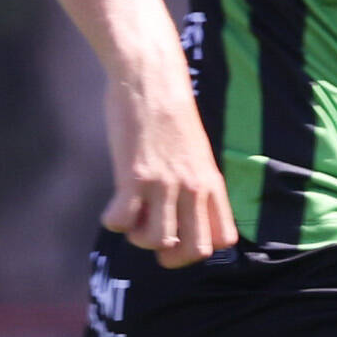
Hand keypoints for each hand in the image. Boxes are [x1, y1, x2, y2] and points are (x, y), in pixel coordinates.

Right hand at [100, 69, 235, 266]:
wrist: (152, 81)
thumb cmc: (169, 116)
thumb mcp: (195, 153)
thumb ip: (194, 183)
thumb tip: (183, 214)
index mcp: (211, 184)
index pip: (224, 239)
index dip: (201, 247)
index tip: (181, 236)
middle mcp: (193, 188)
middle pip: (196, 250)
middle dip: (172, 256)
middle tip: (152, 235)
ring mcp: (166, 184)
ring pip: (158, 241)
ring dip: (138, 237)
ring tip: (132, 215)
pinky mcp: (135, 175)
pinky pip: (123, 221)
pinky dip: (114, 221)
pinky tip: (112, 207)